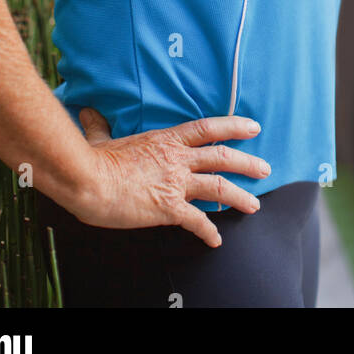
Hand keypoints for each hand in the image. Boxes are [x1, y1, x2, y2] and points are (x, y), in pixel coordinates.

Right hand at [72, 108, 271, 246]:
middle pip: (222, 157)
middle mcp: (177, 159)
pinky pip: (196, 221)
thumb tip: (88, 113)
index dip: (233, 126)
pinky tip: (215, 240)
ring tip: (254, 205)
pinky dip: (208, 231)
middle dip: (247, 163)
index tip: (253, 127)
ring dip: (239, 196)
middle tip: (265, 169)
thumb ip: (99, 126)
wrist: (89, 180)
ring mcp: (176, 183)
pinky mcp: (169, 208)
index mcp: (165, 140)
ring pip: (218, 187)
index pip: (207, 128)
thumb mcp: (100, 138)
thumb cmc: (93, 160)